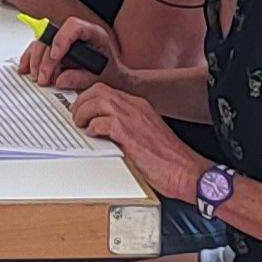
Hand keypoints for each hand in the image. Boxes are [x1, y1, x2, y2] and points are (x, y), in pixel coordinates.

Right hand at [18, 14, 122, 91]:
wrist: (110, 77)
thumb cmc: (108, 74)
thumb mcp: (100, 78)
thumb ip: (81, 79)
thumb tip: (60, 80)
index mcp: (93, 34)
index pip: (74, 26)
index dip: (61, 39)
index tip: (55, 57)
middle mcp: (76, 33)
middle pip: (53, 37)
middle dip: (45, 59)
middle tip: (44, 78)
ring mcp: (63, 39)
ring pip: (42, 42)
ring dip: (36, 61)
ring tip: (38, 78)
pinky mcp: (54, 47)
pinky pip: (37, 48)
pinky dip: (30, 59)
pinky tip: (26, 69)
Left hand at [68, 84, 205, 198]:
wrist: (185, 170)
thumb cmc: (169, 158)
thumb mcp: (147, 133)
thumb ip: (128, 126)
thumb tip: (105, 128)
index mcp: (140, 106)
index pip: (107, 91)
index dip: (90, 98)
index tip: (82, 107)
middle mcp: (135, 107)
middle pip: (99, 91)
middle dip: (82, 101)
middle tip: (76, 115)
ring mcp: (132, 118)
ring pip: (96, 101)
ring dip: (83, 112)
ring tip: (80, 124)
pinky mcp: (128, 134)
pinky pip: (101, 122)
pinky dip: (93, 128)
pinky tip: (93, 135)